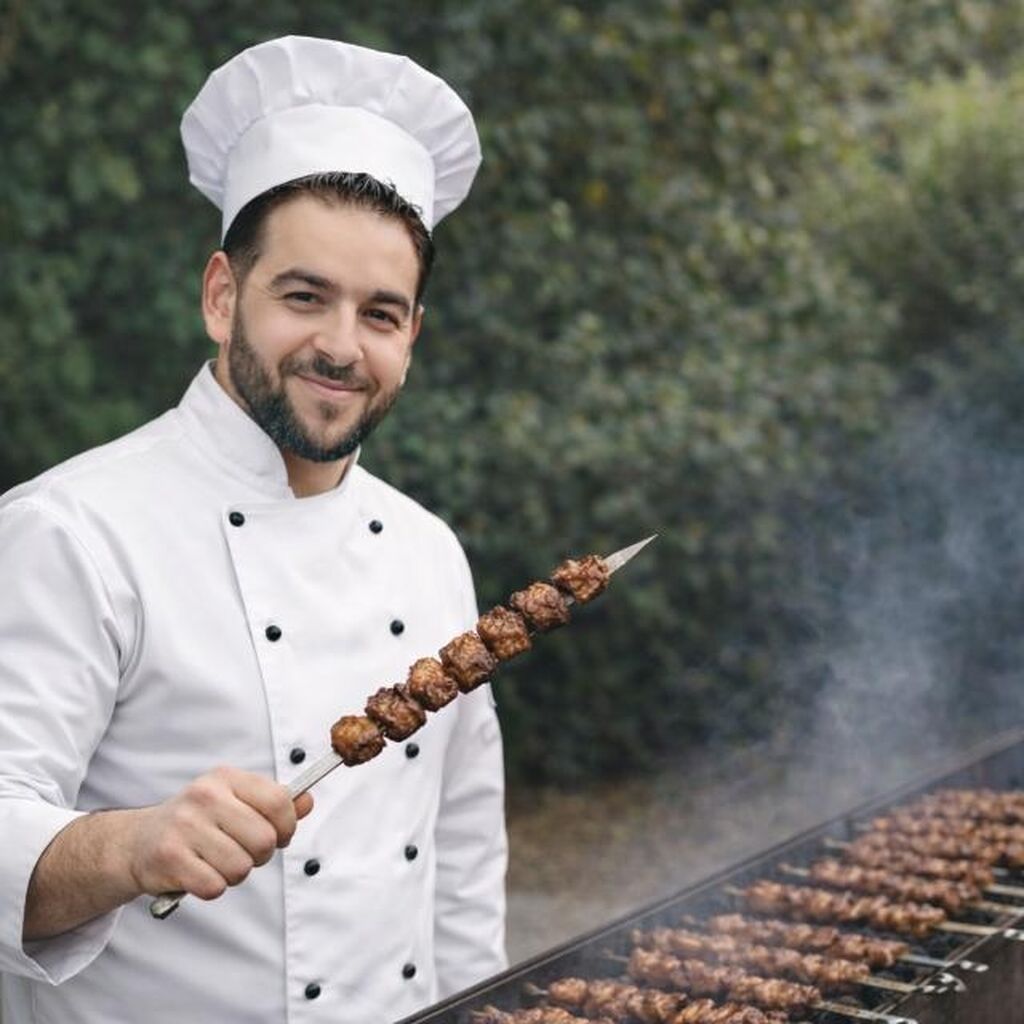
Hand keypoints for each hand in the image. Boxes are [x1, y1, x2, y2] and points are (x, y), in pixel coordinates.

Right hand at [123, 766, 313, 900]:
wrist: (136, 842)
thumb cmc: (197, 822)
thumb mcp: (235, 801)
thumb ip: (274, 803)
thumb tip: (308, 802)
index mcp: (227, 778)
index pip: (279, 801)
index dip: (287, 826)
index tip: (279, 836)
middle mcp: (206, 796)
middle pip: (264, 839)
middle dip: (260, 855)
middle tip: (242, 853)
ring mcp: (185, 825)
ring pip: (241, 867)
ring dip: (234, 874)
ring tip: (216, 862)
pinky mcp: (169, 858)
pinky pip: (214, 886)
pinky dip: (212, 887)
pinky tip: (199, 873)